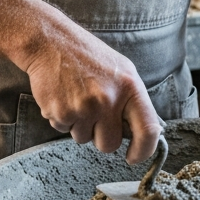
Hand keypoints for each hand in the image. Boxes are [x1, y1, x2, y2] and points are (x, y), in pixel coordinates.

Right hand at [18, 21, 161, 164]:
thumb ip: (132, 101)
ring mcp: (83, 108)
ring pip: (84, 139)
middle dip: (101, 137)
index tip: (134, 157)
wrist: (51, 42)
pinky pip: (63, 130)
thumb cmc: (88, 56)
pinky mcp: (60, 113)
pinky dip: (62, 119)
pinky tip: (63, 97)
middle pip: (110, 145)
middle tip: (94, 113)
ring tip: (76, 97)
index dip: (144, 151)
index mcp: (130, 88)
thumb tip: (143, 132)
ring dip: (80, 125)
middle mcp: (108, 100)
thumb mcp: (122, 71)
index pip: (147, 130)